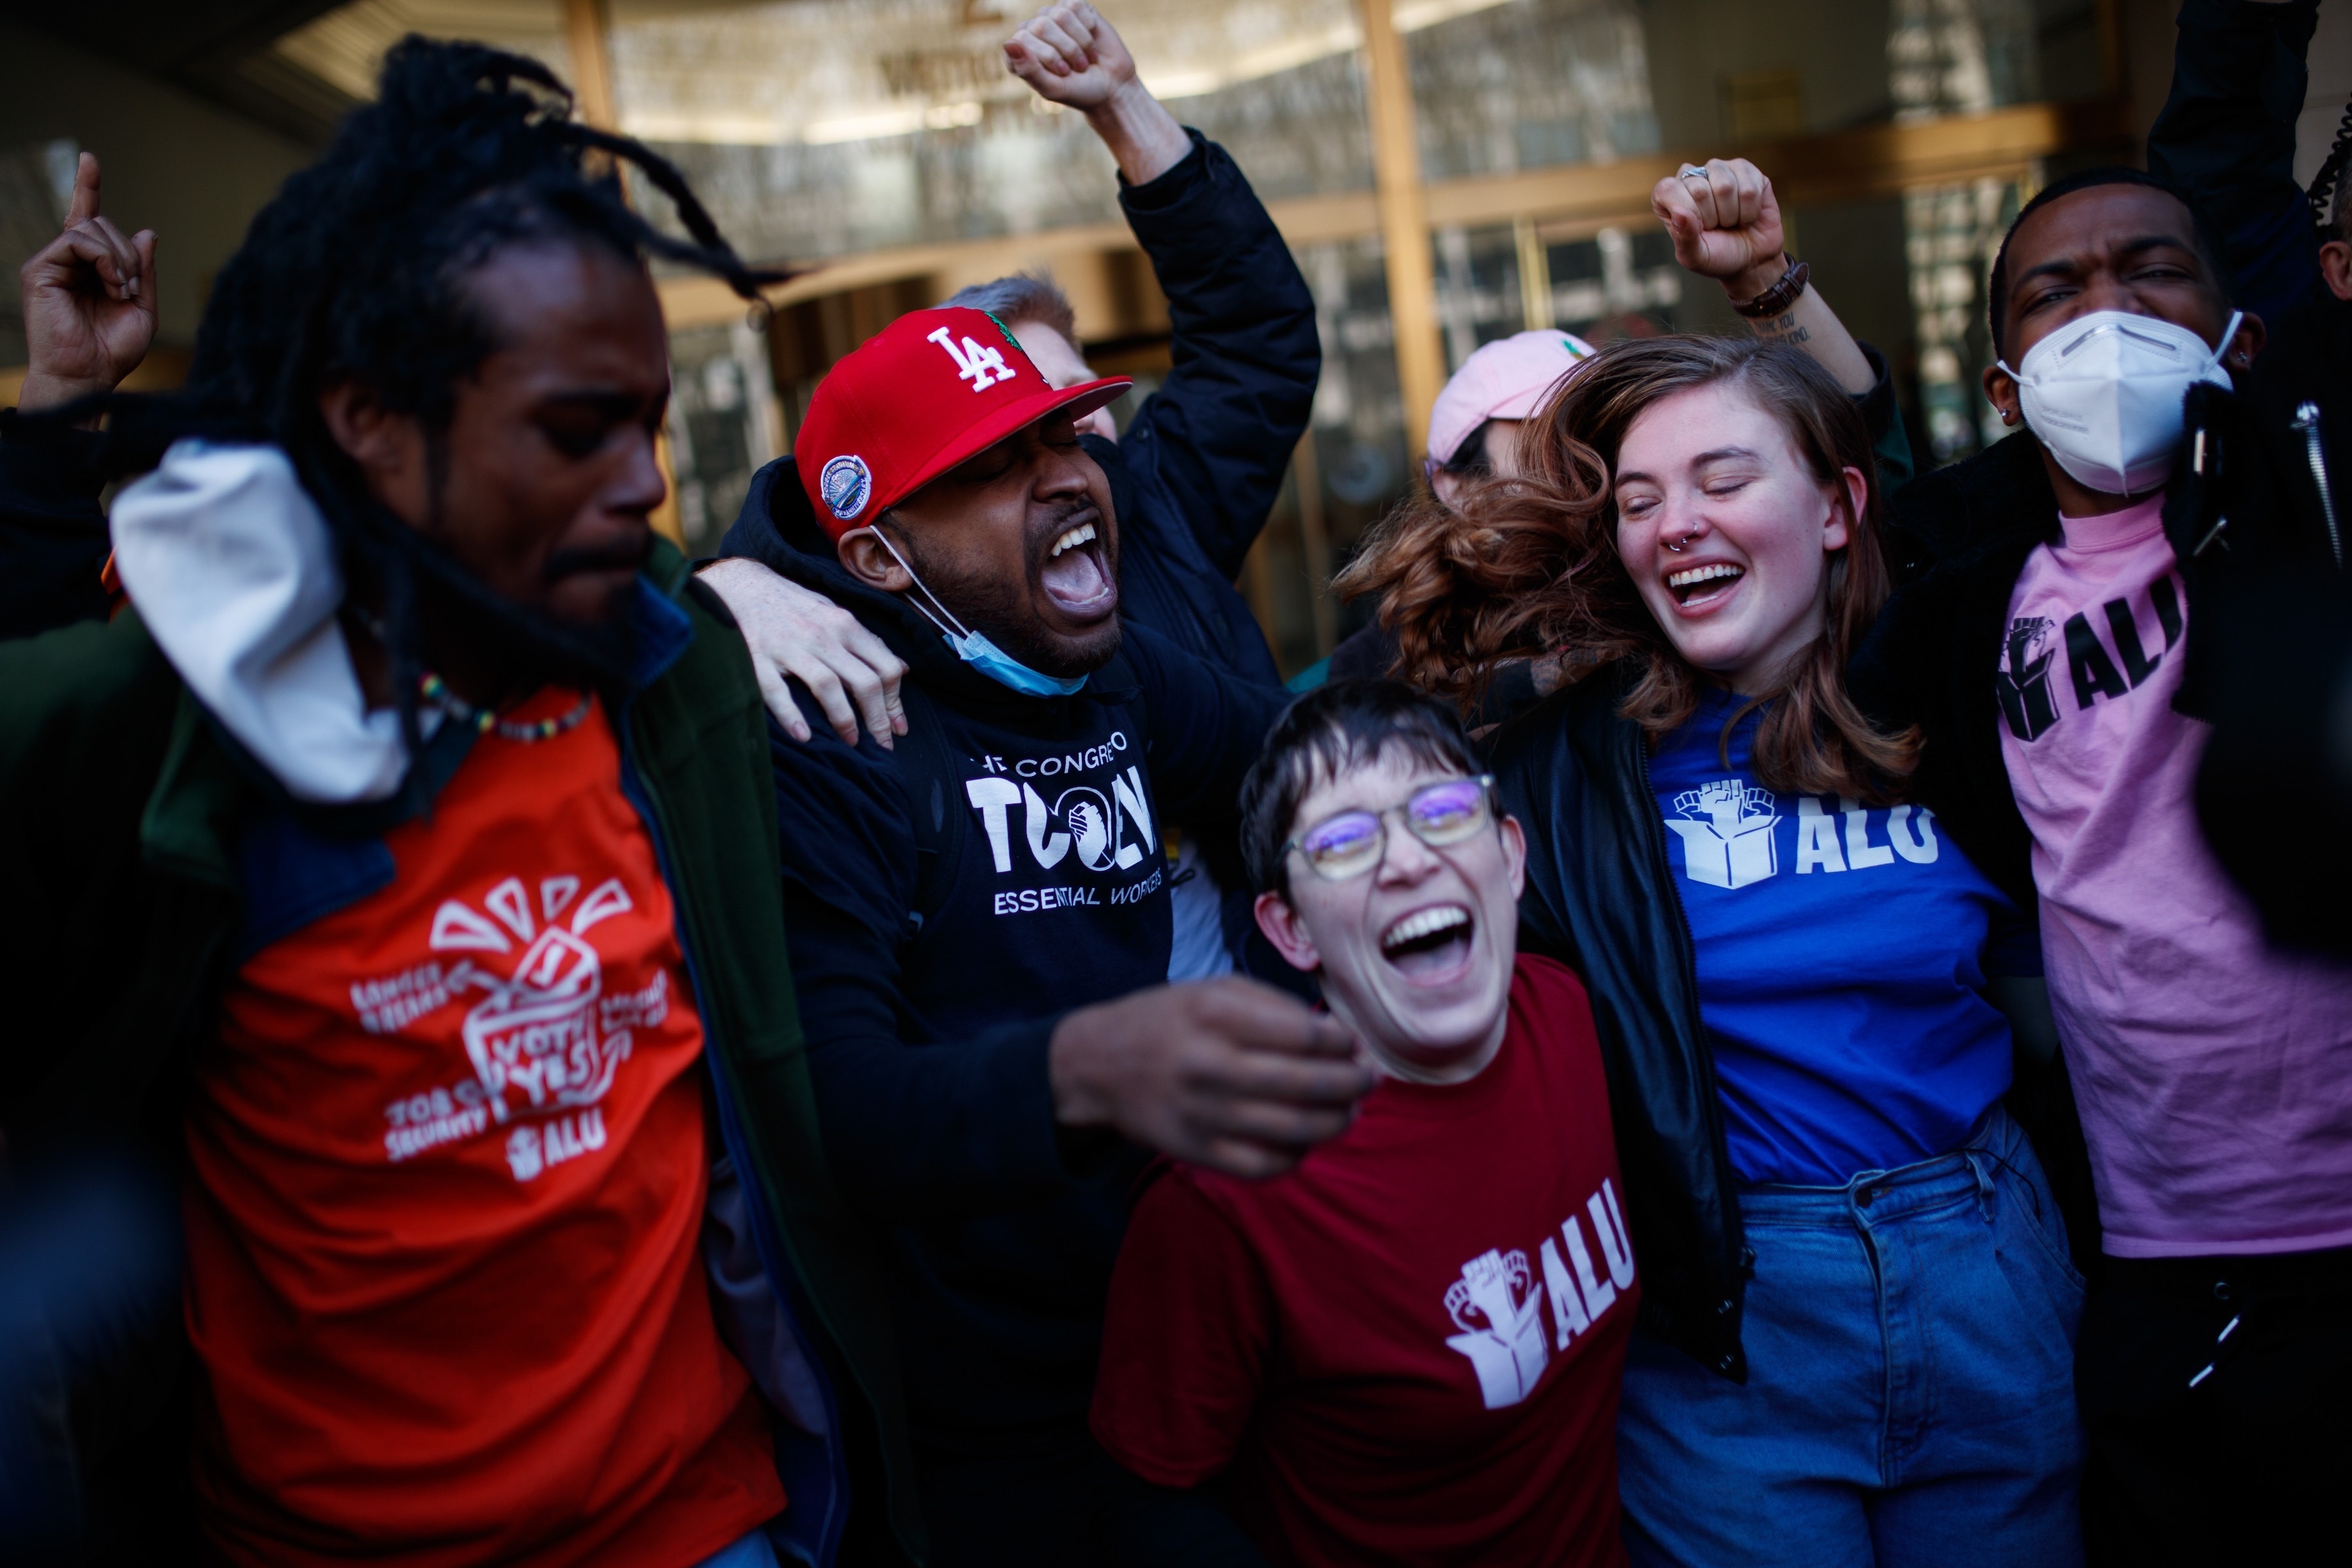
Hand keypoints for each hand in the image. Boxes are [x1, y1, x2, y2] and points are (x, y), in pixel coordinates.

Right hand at [18, 153, 157, 415]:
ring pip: (90, 228)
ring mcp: (51, 262)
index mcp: (89, 268)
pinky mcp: (39, 268)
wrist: (88, 375)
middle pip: (101, 224)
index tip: (89, 159)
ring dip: (119, 258)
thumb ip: (143, 271)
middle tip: (131, 288)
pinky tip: (112, 284)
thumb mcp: (142, 308)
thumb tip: (147, 232)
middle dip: (128, 253)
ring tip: (121, 291)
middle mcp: (67, 260)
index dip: (87, 187)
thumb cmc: (113, 350)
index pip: (86, 219)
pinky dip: (103, 258)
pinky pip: (76, 239)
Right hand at [697, 557, 907, 747]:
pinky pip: (777, 691)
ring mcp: (789, 647)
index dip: (896, 701)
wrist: (739, 585)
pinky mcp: (758, 658)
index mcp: (844, 625)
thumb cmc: (792, 604)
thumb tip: (902, 668)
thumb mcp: (834, 614)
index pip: (885, 666)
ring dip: (844, 720)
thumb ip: (867, 642)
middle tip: (882, 747)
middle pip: (864, 682)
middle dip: (878, 720)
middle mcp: (821, 636)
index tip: (899, 728)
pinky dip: (791, 715)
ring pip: (827, 686)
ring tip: (851, 744)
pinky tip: (803, 736)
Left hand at [1004, 3, 1189, 182]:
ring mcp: (1053, 18)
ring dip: (1079, 42)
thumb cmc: (1079, 91)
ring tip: (1085, 58)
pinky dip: (1088, 28)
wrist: (1112, 88)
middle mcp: (1033, 31)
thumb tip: (1009, 43)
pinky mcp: (1074, 9)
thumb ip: (1028, 70)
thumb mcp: (1052, 89)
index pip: (1022, 39)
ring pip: (1061, 15)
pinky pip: (1076, 6)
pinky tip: (1091, 40)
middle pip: (1043, 25)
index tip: (1063, 73)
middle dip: (1067, 50)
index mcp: (1020, 53)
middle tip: (1077, 67)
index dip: (1048, 57)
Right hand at [1050, 978, 1374, 1179]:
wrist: (1098, 1065)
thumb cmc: (1170, 1019)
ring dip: (1336, 1122)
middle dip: (1353, 1084)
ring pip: (1295, 1131)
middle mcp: (1212, 1065)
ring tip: (1348, 1111)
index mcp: (1217, 1015)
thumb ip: (1276, 1006)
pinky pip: (1265, 1166)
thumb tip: (1336, 1037)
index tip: (1354, 1044)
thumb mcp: (1216, 989)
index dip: (1343, 1044)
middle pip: (1309, 1085)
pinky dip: (1297, 1156)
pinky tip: (1306, 1139)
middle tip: (1367, 1080)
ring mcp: (1205, 1114)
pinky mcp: (1197, 1151)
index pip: (1306, 1035)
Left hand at [1651, 156, 1786, 300]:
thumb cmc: (1718, 256)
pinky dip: (1750, 210)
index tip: (1698, 229)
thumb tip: (1678, 212)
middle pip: (1698, 189)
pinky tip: (1747, 214)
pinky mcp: (1745, 169)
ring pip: (1725, 186)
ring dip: (1732, 214)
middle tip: (1717, 226)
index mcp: (1669, 196)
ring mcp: (1718, 169)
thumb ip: (1683, 237)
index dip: (1687, 212)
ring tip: (1731, 221)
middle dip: (1712, 218)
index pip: (1668, 189)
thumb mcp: (1695, 257)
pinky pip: (1749, 187)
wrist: (1753, 258)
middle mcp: (1691, 177)